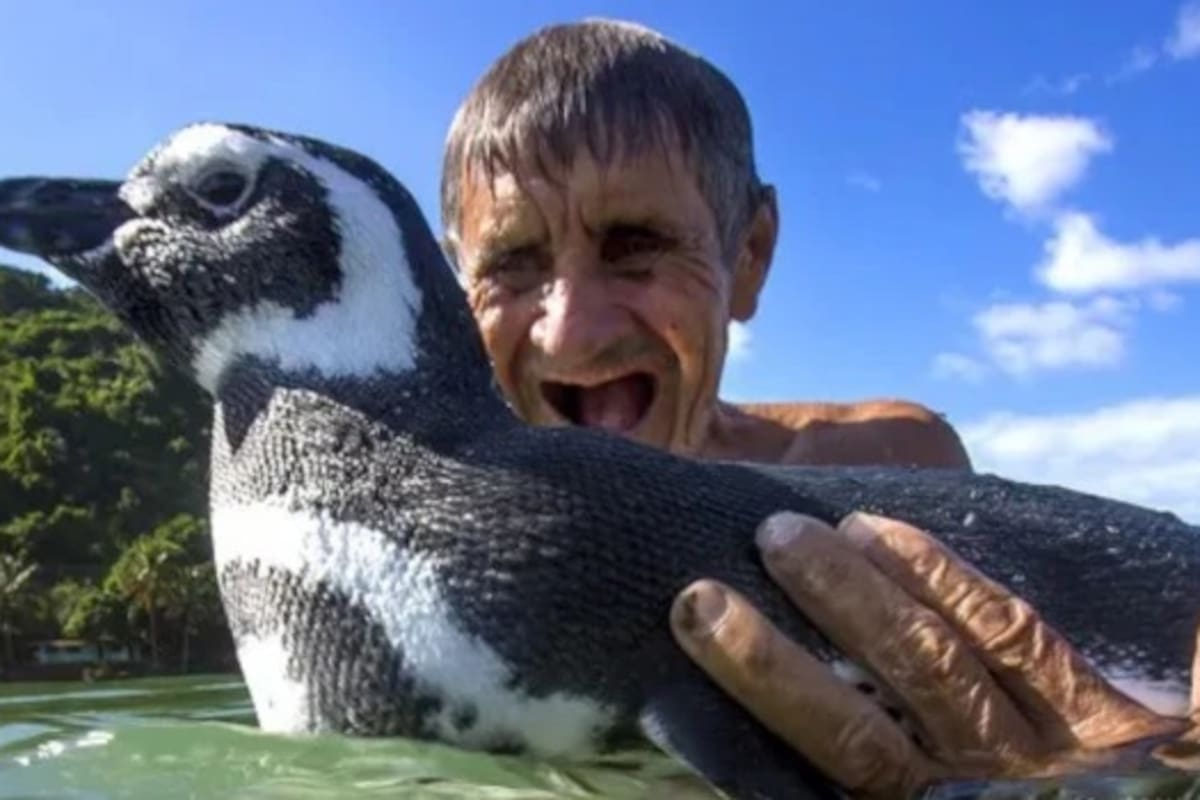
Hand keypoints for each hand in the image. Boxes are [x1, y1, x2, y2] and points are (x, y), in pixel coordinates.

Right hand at [669, 511, 1194, 797]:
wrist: (1169, 691)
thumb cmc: (1005, 689)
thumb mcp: (918, 703)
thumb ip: (847, 681)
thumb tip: (720, 632)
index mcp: (914, 781)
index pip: (818, 761)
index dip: (750, 699)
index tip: (687, 622)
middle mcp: (964, 779)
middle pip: (859, 741)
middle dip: (772, 669)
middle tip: (699, 600)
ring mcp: (1035, 747)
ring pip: (929, 674)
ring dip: (847, 603)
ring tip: (781, 537)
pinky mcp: (1098, 703)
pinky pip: (1007, 634)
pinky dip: (936, 578)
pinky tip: (874, 529)